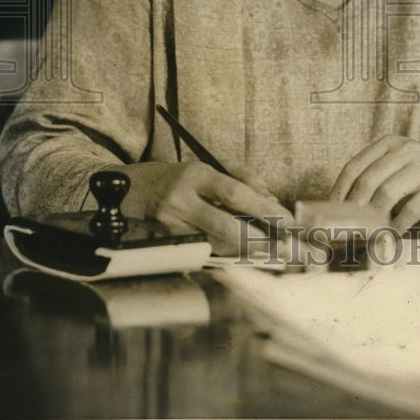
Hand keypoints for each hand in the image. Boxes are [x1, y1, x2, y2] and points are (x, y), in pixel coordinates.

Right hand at [117, 161, 292, 254]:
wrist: (133, 190)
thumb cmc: (180, 177)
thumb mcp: (209, 166)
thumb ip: (243, 178)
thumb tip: (271, 200)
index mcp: (197, 174)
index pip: (235, 193)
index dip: (263, 208)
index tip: (286, 219)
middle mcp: (182, 200)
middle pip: (226, 225)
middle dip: (258, 238)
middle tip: (281, 245)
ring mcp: (172, 225)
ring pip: (216, 244)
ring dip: (245, 250)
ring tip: (268, 250)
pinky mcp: (167, 244)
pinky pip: (204, 252)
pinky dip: (226, 253)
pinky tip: (241, 253)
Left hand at [329, 134, 419, 233]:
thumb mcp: (404, 170)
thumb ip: (380, 182)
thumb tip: (348, 212)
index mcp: (390, 144)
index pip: (355, 166)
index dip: (339, 190)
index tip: (329, 212)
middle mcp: (405, 150)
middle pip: (368, 179)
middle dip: (352, 207)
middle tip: (345, 228)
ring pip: (388, 192)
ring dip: (375, 217)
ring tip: (368, 234)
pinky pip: (414, 206)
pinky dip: (400, 223)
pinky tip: (394, 235)